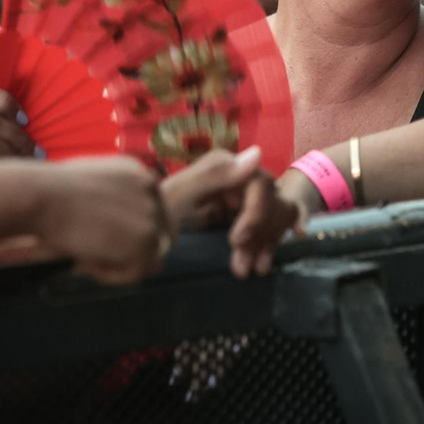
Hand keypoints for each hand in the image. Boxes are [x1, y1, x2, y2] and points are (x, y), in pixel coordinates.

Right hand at [0, 82, 35, 166]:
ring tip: (26, 163)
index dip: (3, 101)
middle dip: (18, 135)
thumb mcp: (4, 138)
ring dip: (14, 150)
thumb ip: (11, 119)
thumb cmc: (4, 167)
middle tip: (34, 150)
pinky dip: (5, 162)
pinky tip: (13, 174)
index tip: (26, 119)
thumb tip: (43, 92)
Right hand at [29, 156, 171, 284]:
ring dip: (120, 265)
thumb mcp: (91, 185)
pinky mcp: (146, 240)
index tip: (110, 244)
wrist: (43, 196)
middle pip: (161, 236)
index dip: (134, 234)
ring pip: (150, 259)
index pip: (155, 213)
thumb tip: (116, 234)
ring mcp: (152, 216)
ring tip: (87, 258)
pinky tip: (87, 261)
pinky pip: (135, 274)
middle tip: (103, 260)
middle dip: (135, 252)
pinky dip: (110, 276)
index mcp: (139, 174)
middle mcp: (152, 190)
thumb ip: (112, 201)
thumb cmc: (51, 191)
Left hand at [159, 147, 309, 278]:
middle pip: (272, 201)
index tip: (238, 242)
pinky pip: (273, 226)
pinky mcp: (246, 217)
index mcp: (226, 166)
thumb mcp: (181, 196)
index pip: (261, 184)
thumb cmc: (158, 213)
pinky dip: (270, 243)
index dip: (256, 213)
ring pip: (277, 215)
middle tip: (241, 267)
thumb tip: (257, 153)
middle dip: (260, 234)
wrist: (146, 237)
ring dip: (267, 242)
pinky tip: (262, 264)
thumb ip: (215, 174)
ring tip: (250, 270)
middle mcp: (239, 176)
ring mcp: (245, 197)